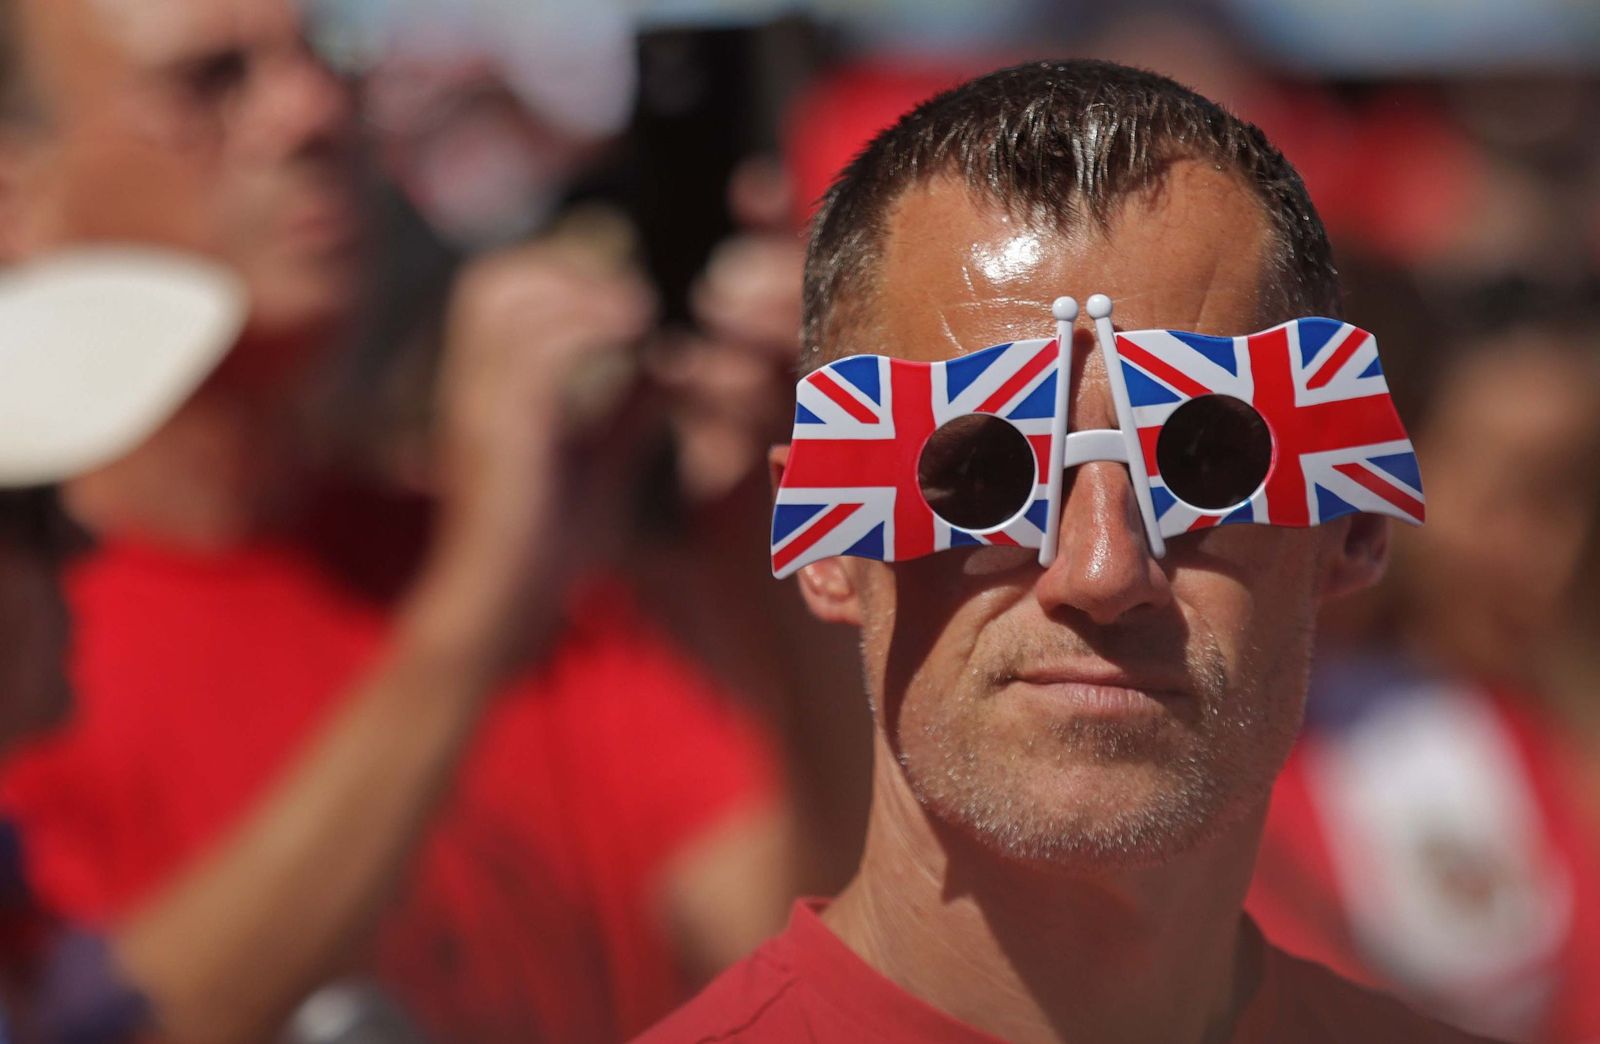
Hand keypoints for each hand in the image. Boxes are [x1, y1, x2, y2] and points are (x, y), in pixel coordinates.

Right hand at [413, 243, 655, 663]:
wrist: (502, 614)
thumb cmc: (546, 554)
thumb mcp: (599, 467)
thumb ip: (627, 417)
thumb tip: (668, 369)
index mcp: (482, 392)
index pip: (491, 292)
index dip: (553, 273)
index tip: (622, 296)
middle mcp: (468, 390)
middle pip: (488, 282)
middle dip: (562, 272)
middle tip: (632, 298)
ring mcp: (476, 409)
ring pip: (508, 305)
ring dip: (580, 296)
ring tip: (639, 315)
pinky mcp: (499, 437)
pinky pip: (537, 355)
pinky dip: (589, 334)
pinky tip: (637, 344)